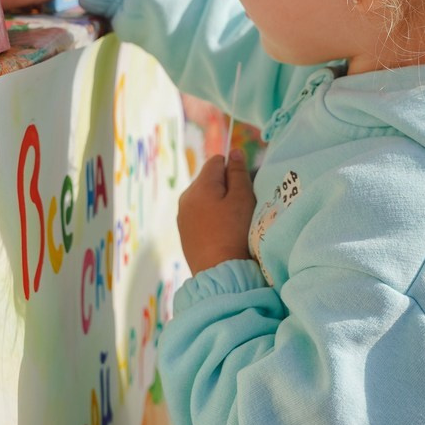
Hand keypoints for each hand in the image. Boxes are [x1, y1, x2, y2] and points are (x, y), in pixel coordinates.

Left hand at [178, 150, 256, 274]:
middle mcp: (186, 197)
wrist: (219, 272)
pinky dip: (208, 217)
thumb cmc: (234, 232)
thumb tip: (234, 152)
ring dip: (216, 203)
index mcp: (200, 185)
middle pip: (208, 179)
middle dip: (223, 187)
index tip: (242, 188)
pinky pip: (197, 214)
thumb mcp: (242, 199)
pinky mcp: (183, 232)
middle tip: (238, 207)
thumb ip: (238, 173)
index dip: (232, 170)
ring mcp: (182, 215)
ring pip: (202, 197)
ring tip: (229, 222)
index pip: (217, 161)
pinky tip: (219, 233)